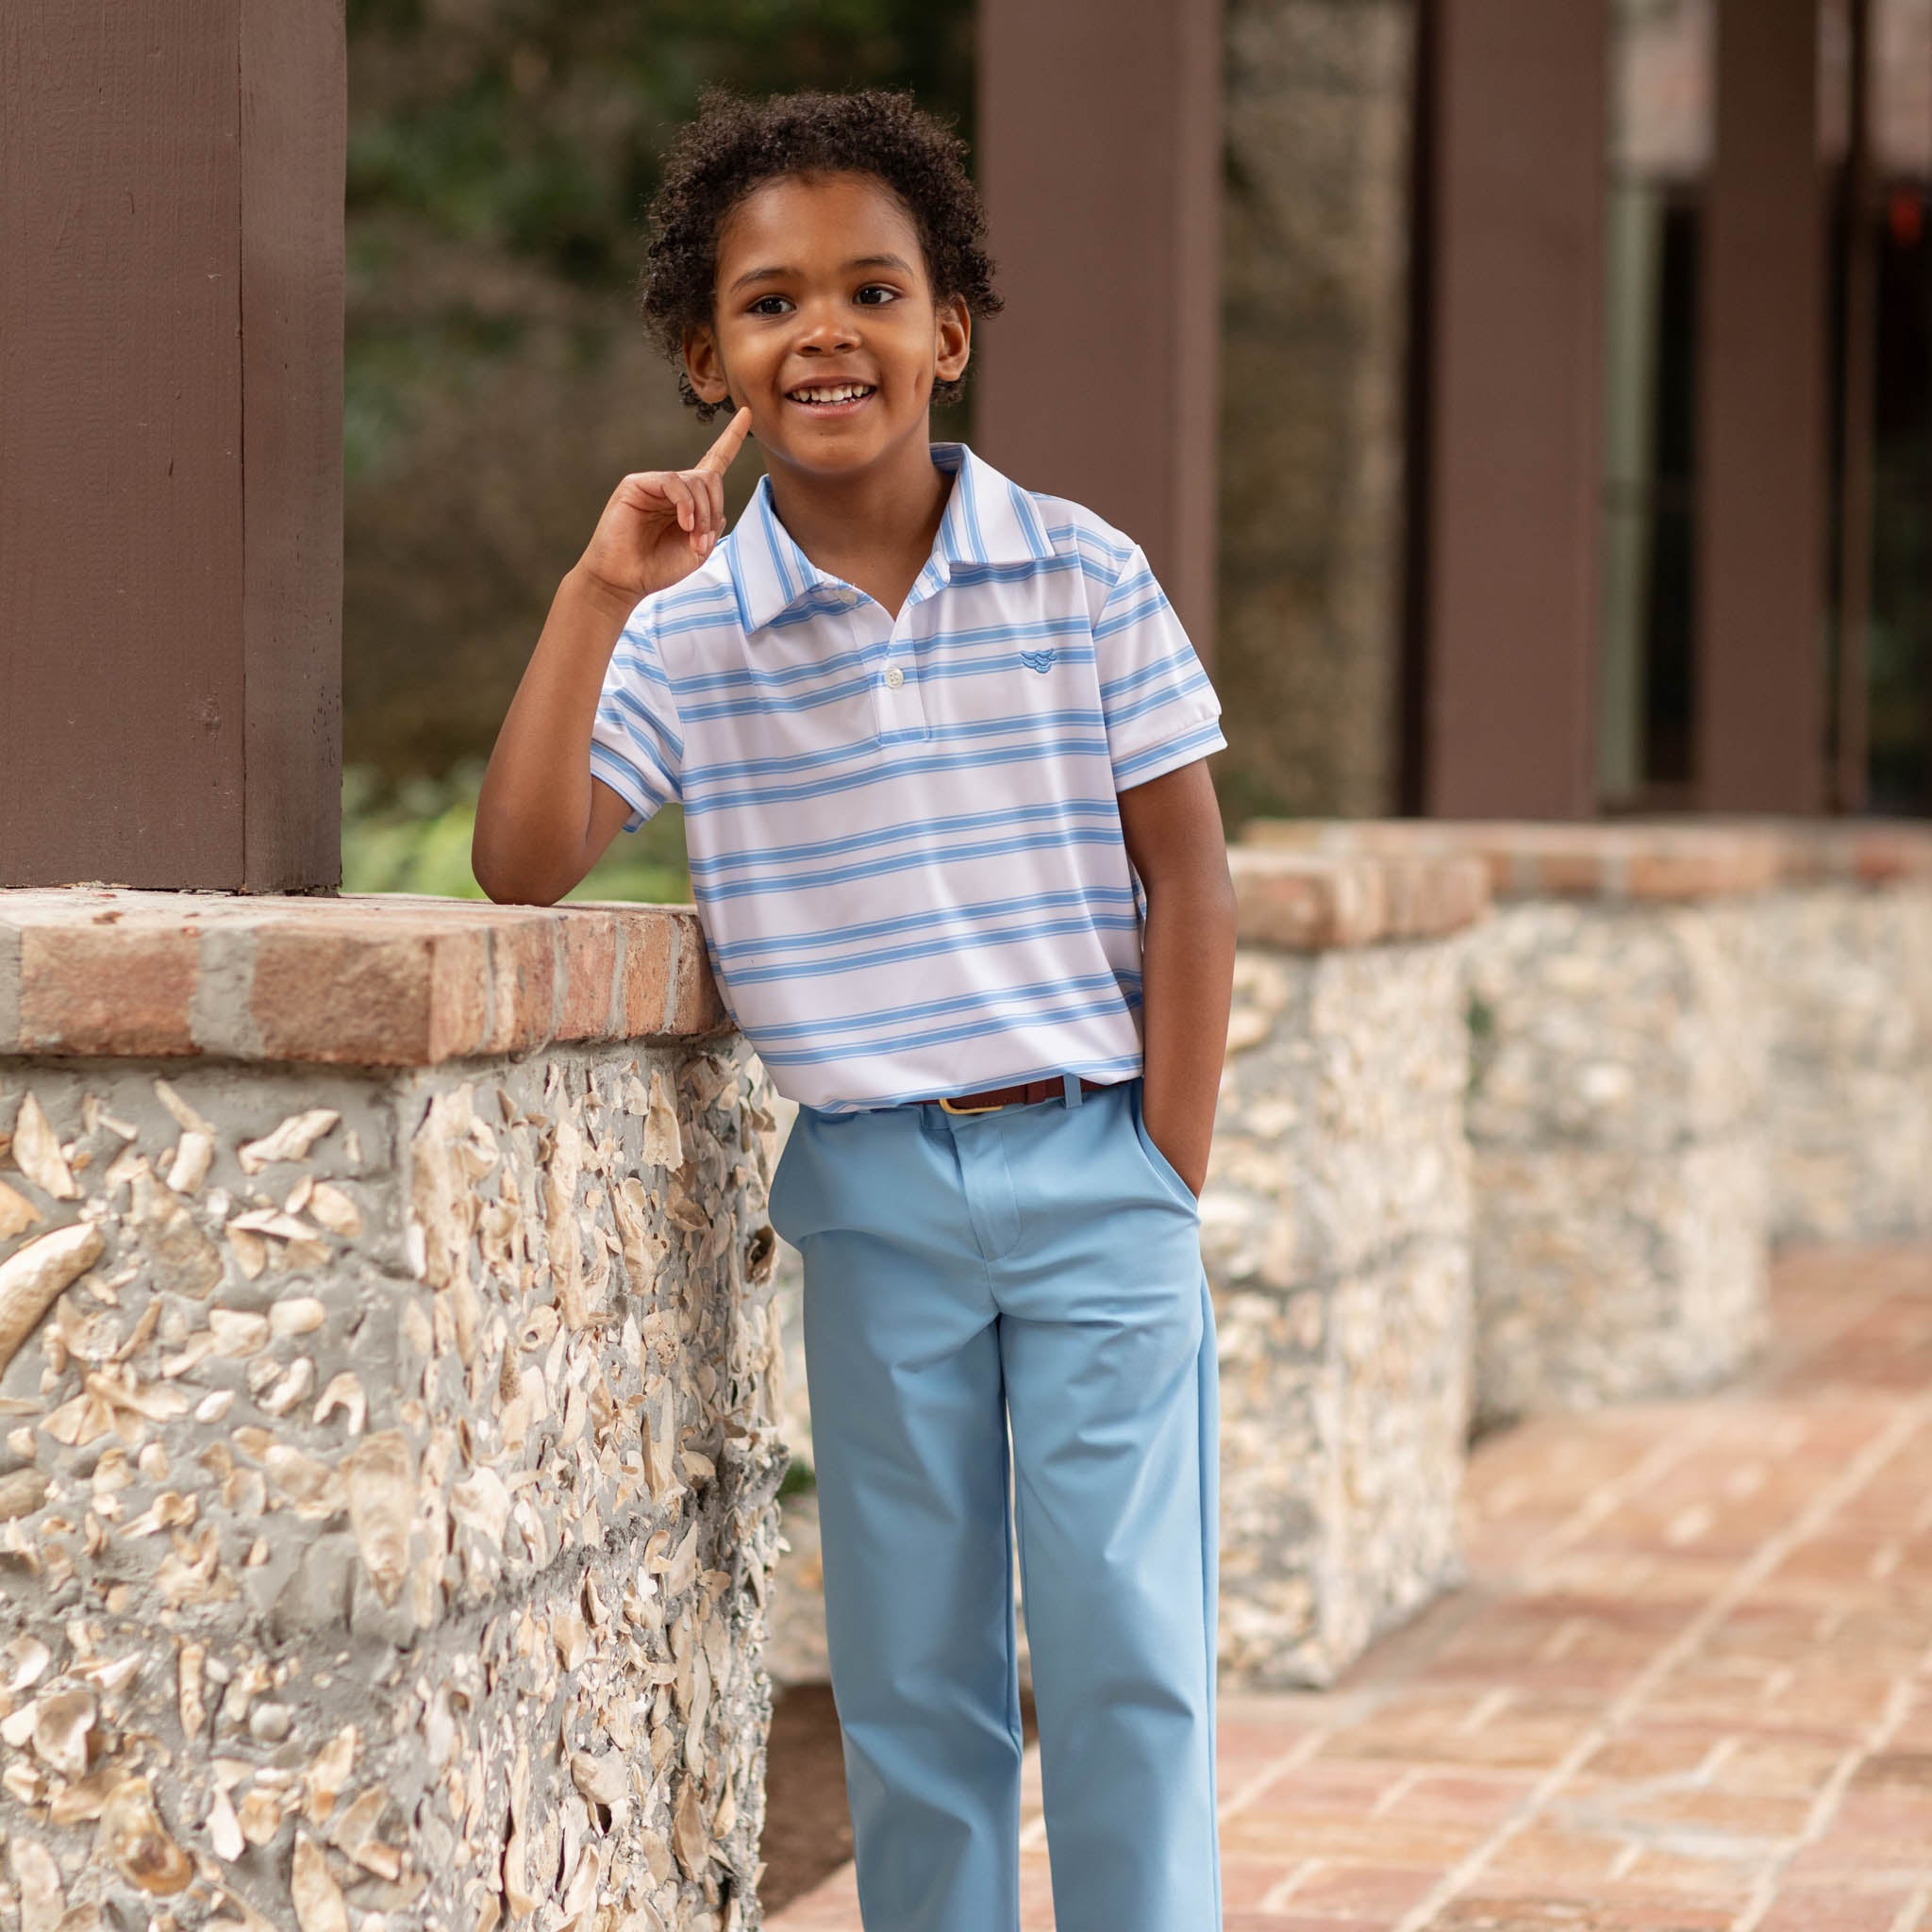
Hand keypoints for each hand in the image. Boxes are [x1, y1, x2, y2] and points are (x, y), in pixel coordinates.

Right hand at [574, 405, 752, 603]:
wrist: (624, 580)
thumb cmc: (657, 567)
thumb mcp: (696, 552)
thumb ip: (711, 527)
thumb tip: (717, 508)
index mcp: (688, 501)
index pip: (713, 462)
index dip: (731, 438)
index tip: (748, 413)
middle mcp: (672, 487)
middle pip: (709, 479)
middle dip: (714, 509)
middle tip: (704, 540)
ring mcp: (653, 484)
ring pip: (694, 482)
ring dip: (702, 513)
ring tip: (694, 539)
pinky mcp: (635, 484)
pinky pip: (672, 482)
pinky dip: (685, 503)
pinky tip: (684, 524)